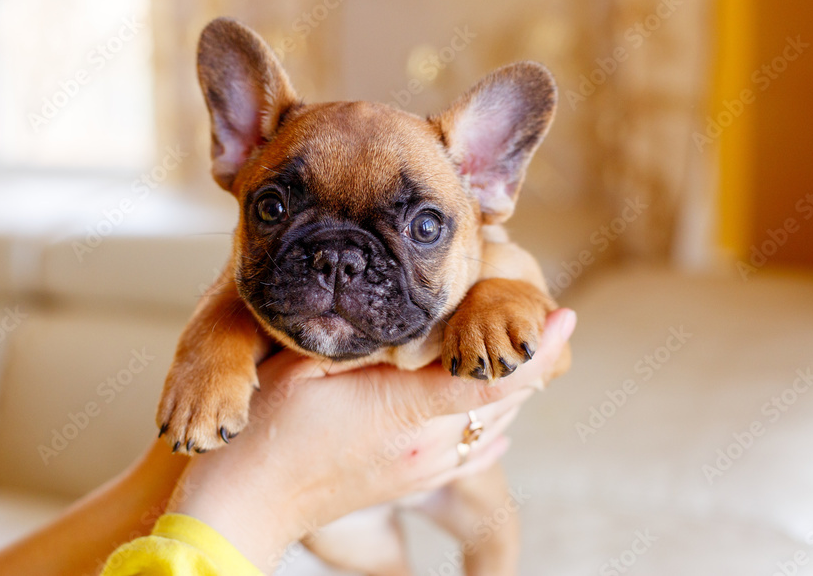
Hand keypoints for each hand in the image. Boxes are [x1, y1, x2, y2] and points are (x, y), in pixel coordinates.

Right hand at [171, 308, 576, 570]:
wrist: (246, 502)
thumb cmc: (266, 426)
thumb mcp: (308, 365)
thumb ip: (364, 338)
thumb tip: (411, 313)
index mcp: (405, 413)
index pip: (491, 382)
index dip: (535, 350)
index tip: (567, 316)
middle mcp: (427, 446)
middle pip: (504, 401)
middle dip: (525, 358)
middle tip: (533, 311)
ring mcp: (422, 468)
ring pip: (494, 426)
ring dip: (508, 387)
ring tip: (511, 345)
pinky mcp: (412, 480)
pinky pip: (473, 451)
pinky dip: (491, 422)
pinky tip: (489, 404)